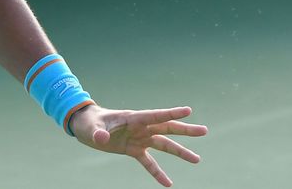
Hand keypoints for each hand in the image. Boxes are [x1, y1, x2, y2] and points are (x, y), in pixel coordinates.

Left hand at [69, 105, 207, 186]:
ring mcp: (138, 138)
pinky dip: (158, 172)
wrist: (86, 127)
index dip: (171, 113)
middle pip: (166, 128)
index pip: (155, 115)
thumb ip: (99, 132)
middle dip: (185, 130)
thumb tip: (102, 138)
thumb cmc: (90, 122)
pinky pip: (149, 162)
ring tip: (197, 159)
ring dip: (180, 151)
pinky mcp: (133, 150)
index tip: (188, 110)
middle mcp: (140, 128)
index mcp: (133, 118)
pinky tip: (169, 184)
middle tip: (204, 130)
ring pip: (163, 144)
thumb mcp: (92, 127)